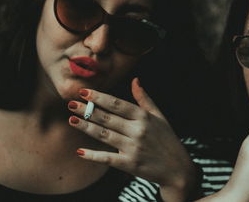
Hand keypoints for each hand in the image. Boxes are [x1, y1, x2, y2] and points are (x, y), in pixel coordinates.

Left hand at [68, 78, 198, 201]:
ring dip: (86, 127)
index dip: (100, 98)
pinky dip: (94, 155)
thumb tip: (135, 80)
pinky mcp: (130, 164)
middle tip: (71, 103)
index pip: (118, 104)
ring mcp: (133, 147)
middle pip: (108, 118)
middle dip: (88, 110)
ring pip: (104, 135)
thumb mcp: (159, 116)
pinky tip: (80, 151)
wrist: (177, 168)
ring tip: (72, 119)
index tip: (84, 92)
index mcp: (144, 117)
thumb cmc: (167, 140)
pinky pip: (108, 158)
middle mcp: (138, 130)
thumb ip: (144, 99)